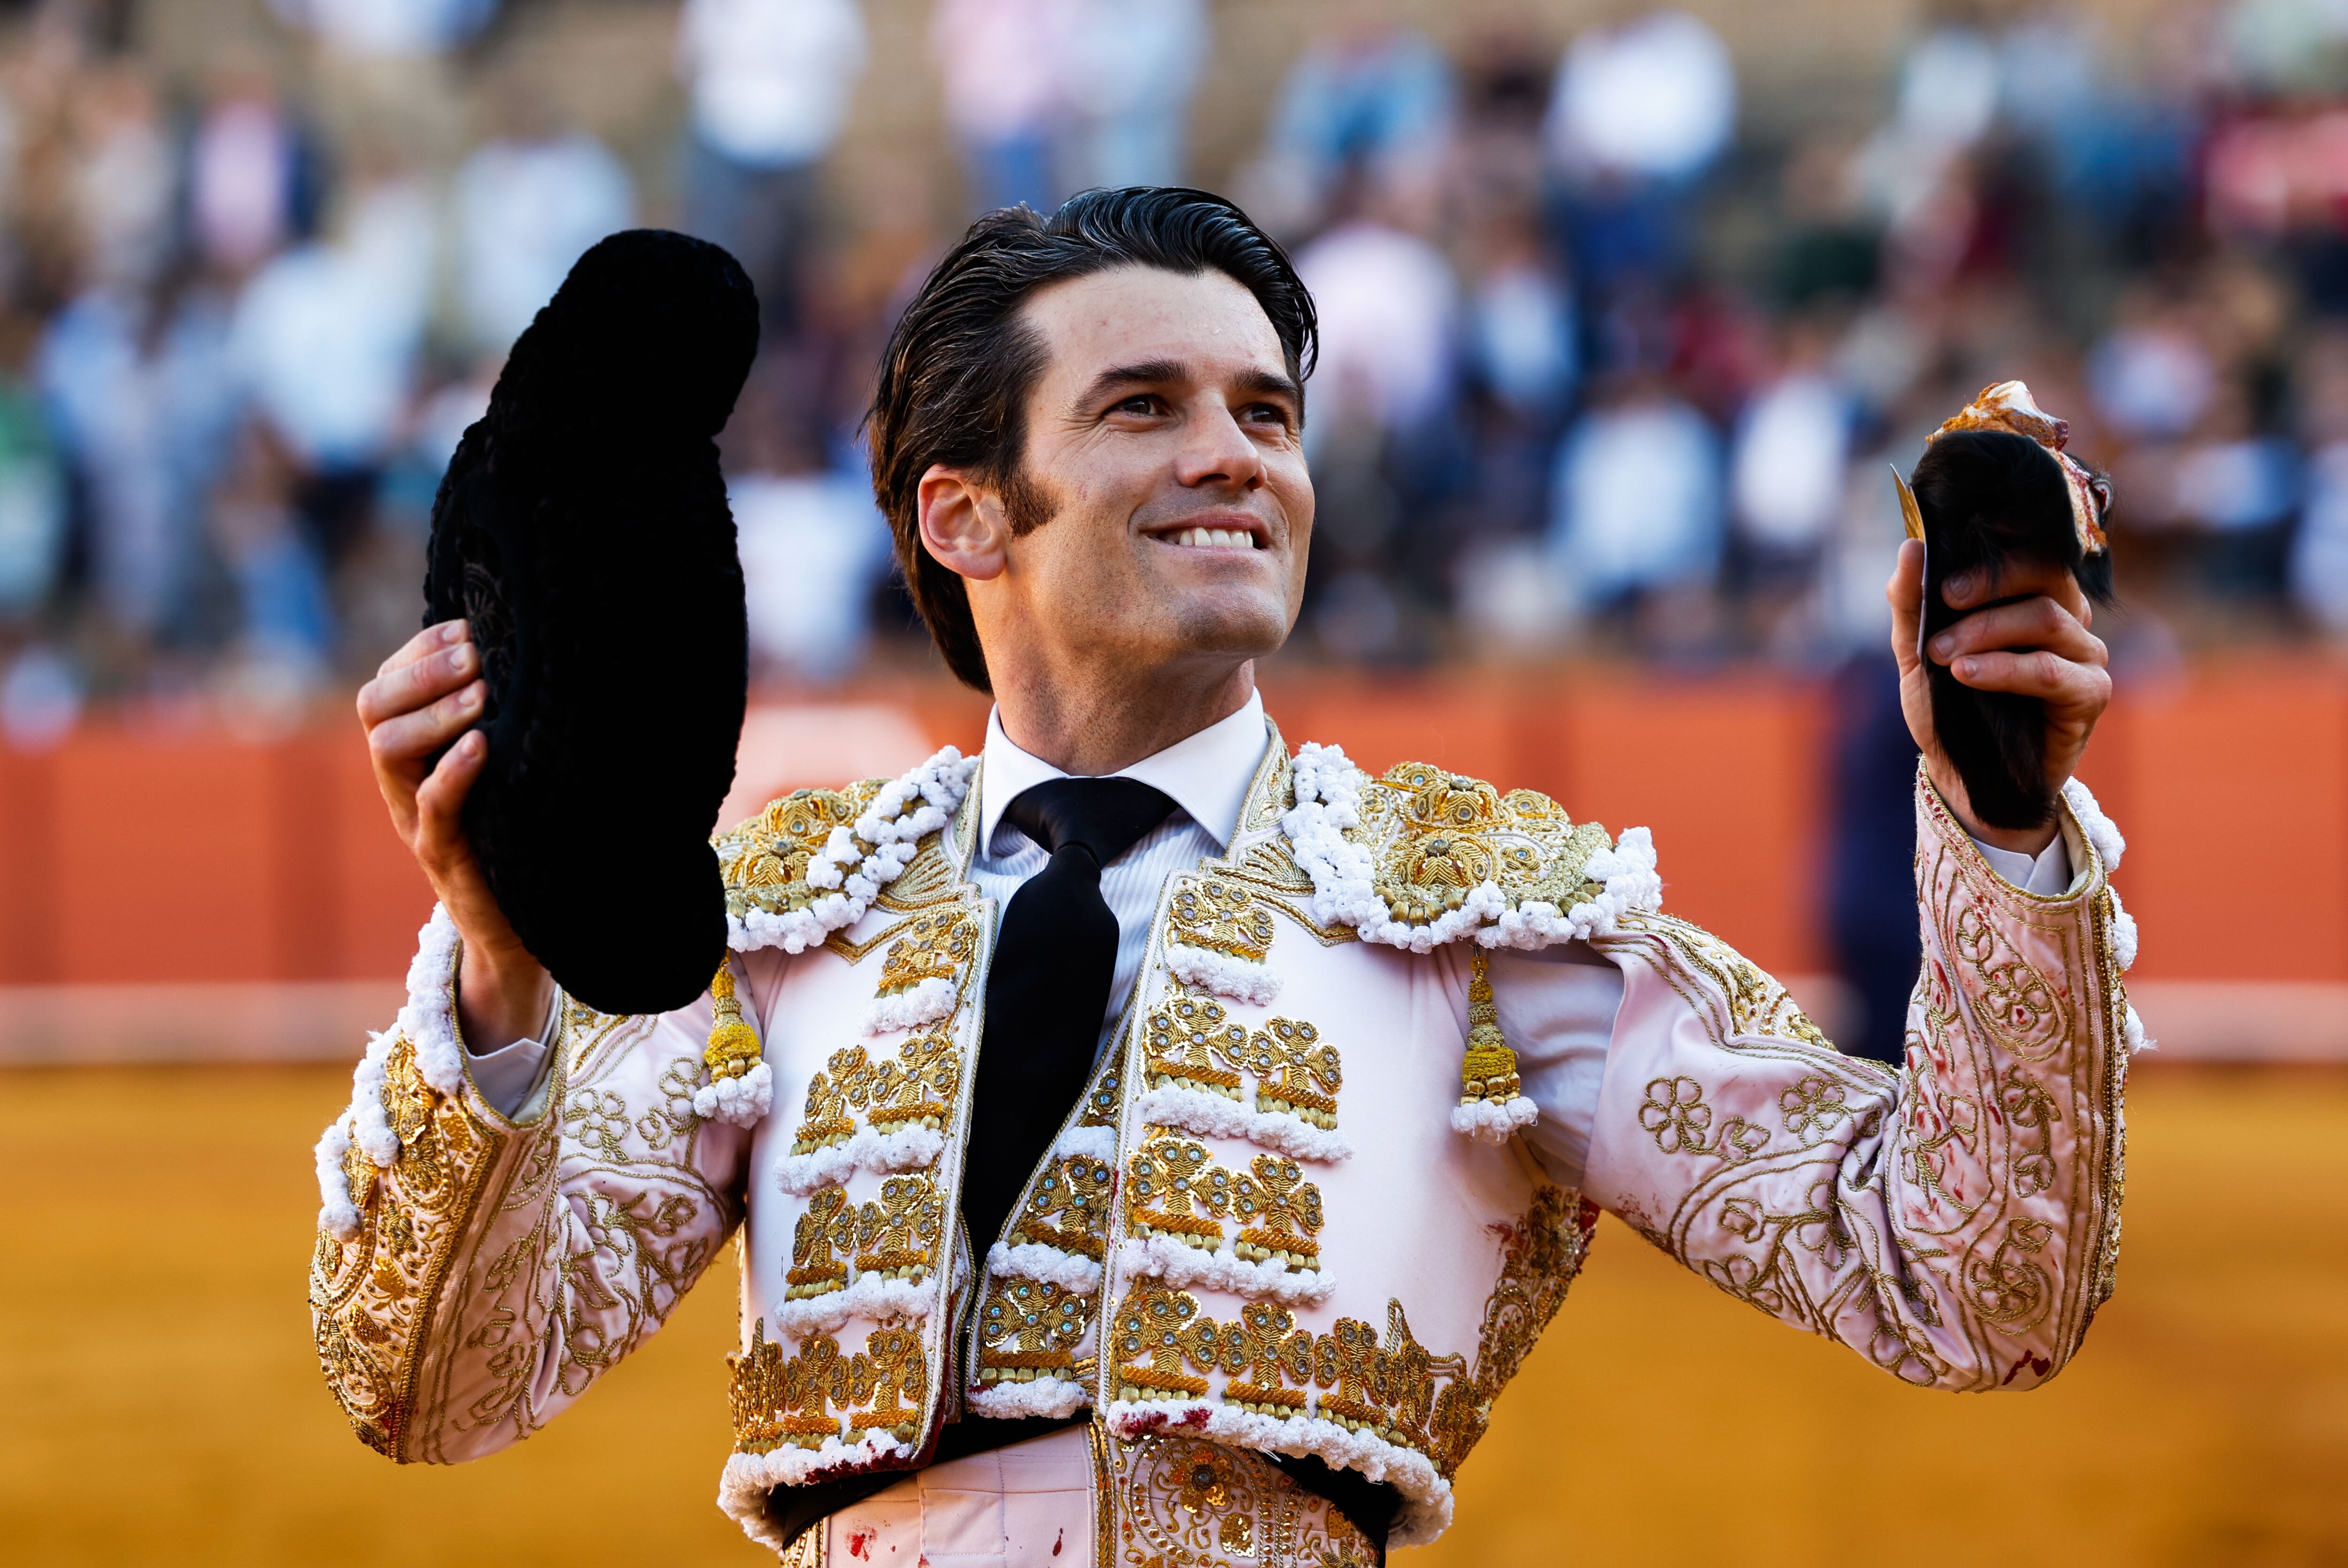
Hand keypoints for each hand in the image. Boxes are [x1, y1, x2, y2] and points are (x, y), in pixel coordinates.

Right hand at [357, 619, 551, 1052]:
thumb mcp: (504, 768)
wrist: (523, 925)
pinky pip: (432, 809)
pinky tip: (482, 747)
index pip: (387, 683)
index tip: (466, 627)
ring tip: (481, 696)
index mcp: (413, 751)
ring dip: (434, 714)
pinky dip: (452, 773)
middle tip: (475, 656)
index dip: (420, 649)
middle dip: (422, 672)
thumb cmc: (519, 831)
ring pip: (389, 751)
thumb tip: (533, 649)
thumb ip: (500, 720)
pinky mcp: (444, 855)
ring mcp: (418, 818)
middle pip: (375, 708)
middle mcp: (404, 780)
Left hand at [1886, 540, 2110, 855]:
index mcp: (2033, 598)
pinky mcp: (2090, 694)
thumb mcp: (1919, 653)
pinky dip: (2006, 669)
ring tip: (1943, 653)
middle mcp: (2068, 619)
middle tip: (1944, 602)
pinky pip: (2052, 671)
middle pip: (2046, 575)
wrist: (1963, 776)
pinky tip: (1968, 675)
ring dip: (1987, 631)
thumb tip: (1911, 546)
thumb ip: (1913, 603)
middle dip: (1989, 585)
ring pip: (2047, 619)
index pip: (2029, 553)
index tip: (1944, 576)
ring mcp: (2085, 655)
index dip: (1994, 554)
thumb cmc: (1950, 708)